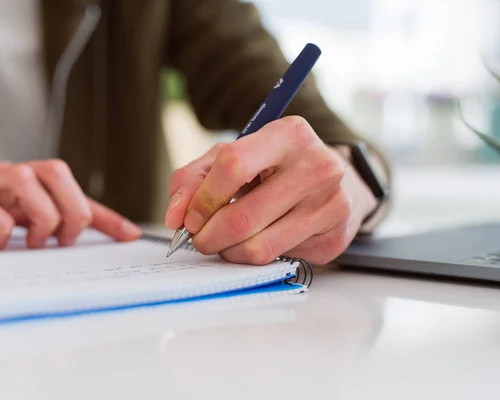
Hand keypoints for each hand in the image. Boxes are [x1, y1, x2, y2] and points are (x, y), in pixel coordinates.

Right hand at [0, 160, 140, 248]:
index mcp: (27, 182)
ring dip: (41, 219)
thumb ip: (37, 223)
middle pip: (58, 173)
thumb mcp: (8, 219)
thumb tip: (72, 238)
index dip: (105, 214)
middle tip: (63, 239)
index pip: (75, 193)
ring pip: (29, 182)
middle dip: (72, 210)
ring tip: (32, 242)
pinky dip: (0, 230)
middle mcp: (10, 176)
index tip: (130, 235)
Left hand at [165, 116, 376, 264]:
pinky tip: (260, 239)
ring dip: (229, 252)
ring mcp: (331, 203)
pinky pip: (278, 260)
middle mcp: (317, 166)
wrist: (334, 181)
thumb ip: (194, 178)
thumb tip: (175, 217)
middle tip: (201, 239)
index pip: (233, 166)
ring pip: (258, 247)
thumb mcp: (231, 157)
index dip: (203, 199)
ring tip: (226, 242)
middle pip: (242, 217)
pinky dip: (256, 257)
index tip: (190, 218)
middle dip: (209, 236)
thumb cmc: (274, 167)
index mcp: (287, 134)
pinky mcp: (334, 236)